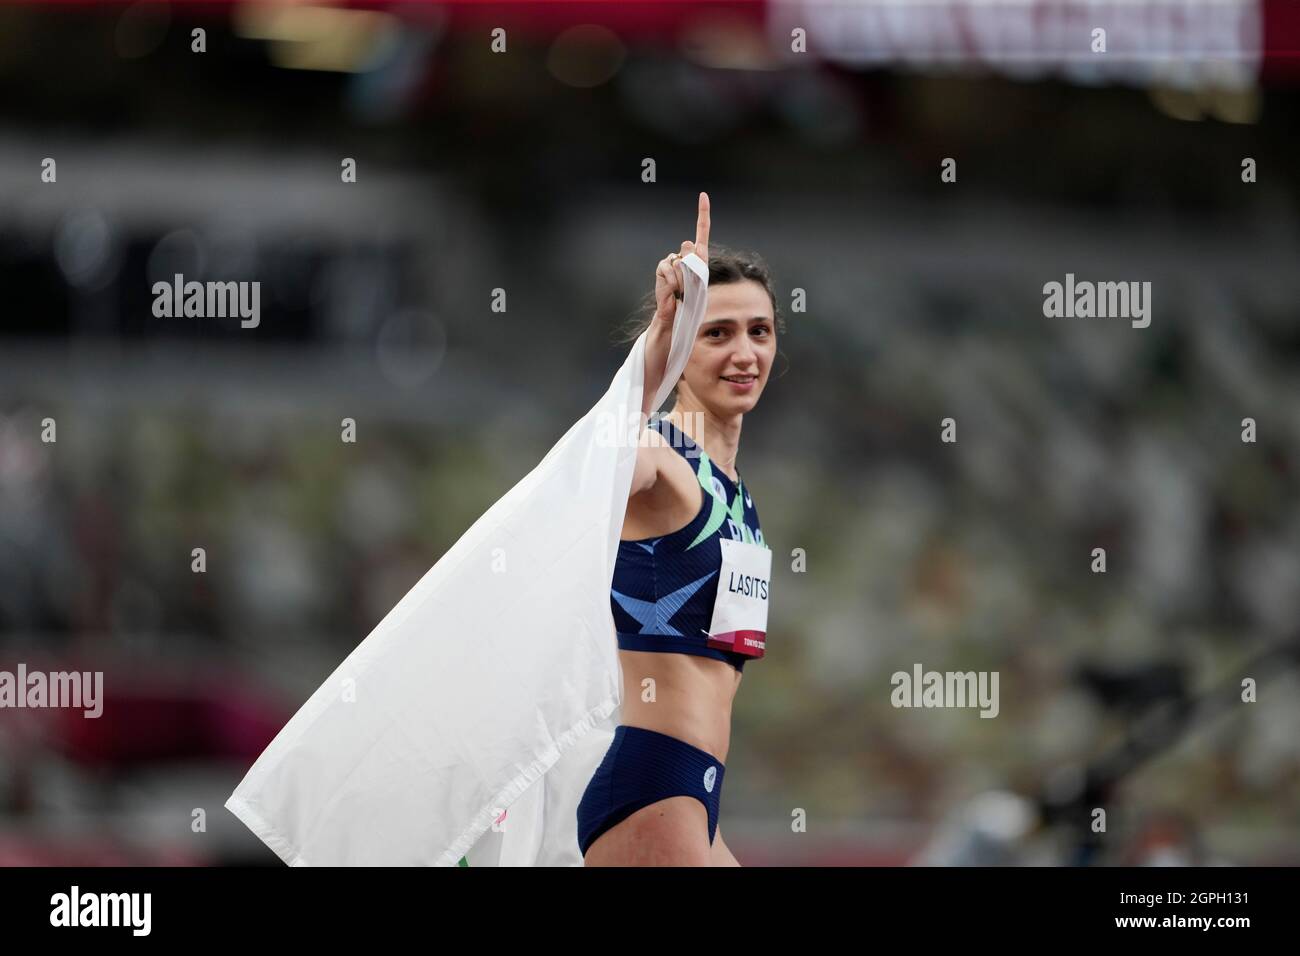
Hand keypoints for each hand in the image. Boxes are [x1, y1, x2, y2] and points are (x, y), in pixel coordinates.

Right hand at [652, 191, 709, 323]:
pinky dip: (673, 281)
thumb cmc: (692, 299)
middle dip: (692, 266)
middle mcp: (685, 255)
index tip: (703, 196)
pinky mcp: (662, 268)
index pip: (702, 230)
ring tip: (682, 289)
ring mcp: (672, 260)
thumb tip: (684, 247)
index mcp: (699, 256)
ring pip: (681, 261)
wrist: (677, 313)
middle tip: (690, 284)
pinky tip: (673, 289)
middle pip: (690, 247)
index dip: (703, 213)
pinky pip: (669, 269)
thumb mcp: (700, 281)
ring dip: (683, 278)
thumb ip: (696, 263)